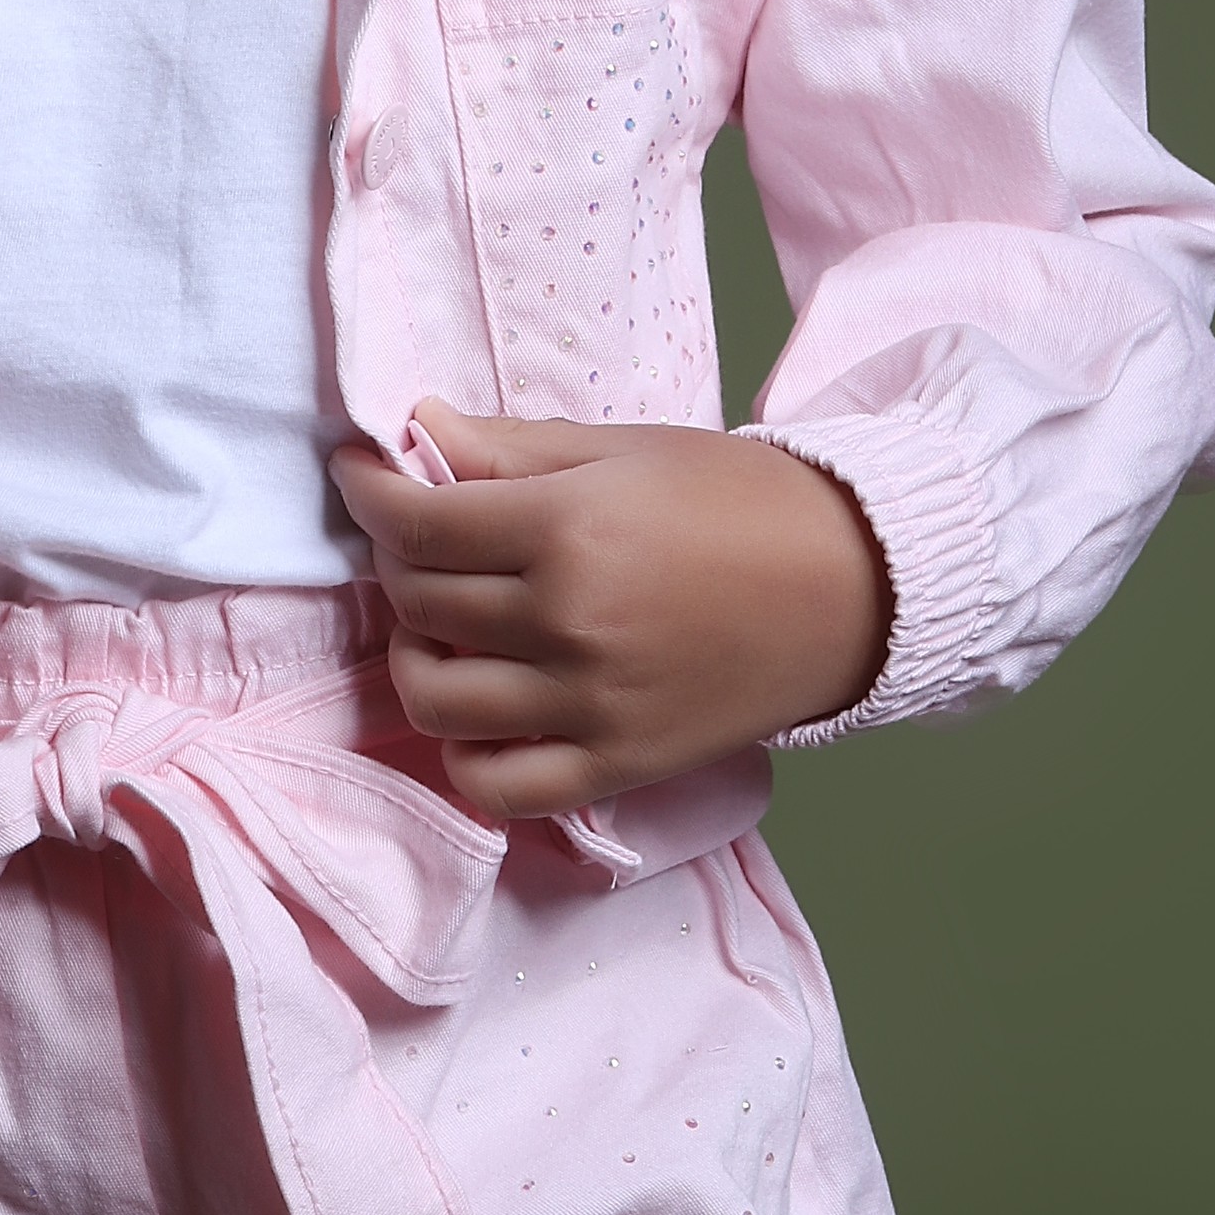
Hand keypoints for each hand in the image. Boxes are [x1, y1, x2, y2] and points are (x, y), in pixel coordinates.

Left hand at [329, 400, 890, 819]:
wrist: (851, 585)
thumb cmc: (737, 499)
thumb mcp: (620, 449)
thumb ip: (508, 448)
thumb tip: (412, 429)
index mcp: (568, 531)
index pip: (418, 523)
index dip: (370, 493)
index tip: (363, 473)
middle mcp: (569, 625)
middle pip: (419, 602)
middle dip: (398, 559)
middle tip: (421, 534)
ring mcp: (589, 707)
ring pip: (435, 697)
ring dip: (416, 652)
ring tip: (446, 621)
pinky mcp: (617, 768)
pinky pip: (496, 786)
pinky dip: (465, 753)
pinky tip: (480, 706)